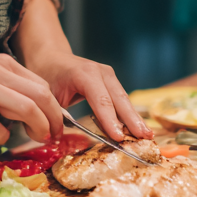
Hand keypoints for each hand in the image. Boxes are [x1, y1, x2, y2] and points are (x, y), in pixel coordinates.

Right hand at [0, 52, 63, 145]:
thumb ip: (5, 85)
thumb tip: (29, 110)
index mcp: (2, 64)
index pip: (42, 86)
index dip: (54, 109)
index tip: (54, 125)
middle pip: (41, 96)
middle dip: (53, 120)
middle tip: (52, 136)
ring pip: (26, 108)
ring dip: (37, 128)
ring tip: (34, 139)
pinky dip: (3, 137)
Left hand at [12, 0, 151, 141]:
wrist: (50, 57)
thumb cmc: (47, 75)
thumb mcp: (48, 95)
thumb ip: (56, 114)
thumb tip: (61, 139)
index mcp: (83, 74)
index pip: (101, 100)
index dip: (110, 120)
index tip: (119, 137)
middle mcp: (100, 72)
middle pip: (119, 99)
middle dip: (132, 120)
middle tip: (144, 138)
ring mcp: (108, 75)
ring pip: (124, 99)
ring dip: (136, 119)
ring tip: (149, 136)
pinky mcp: (111, 81)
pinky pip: (121, 100)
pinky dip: (130, 115)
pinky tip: (140, 128)